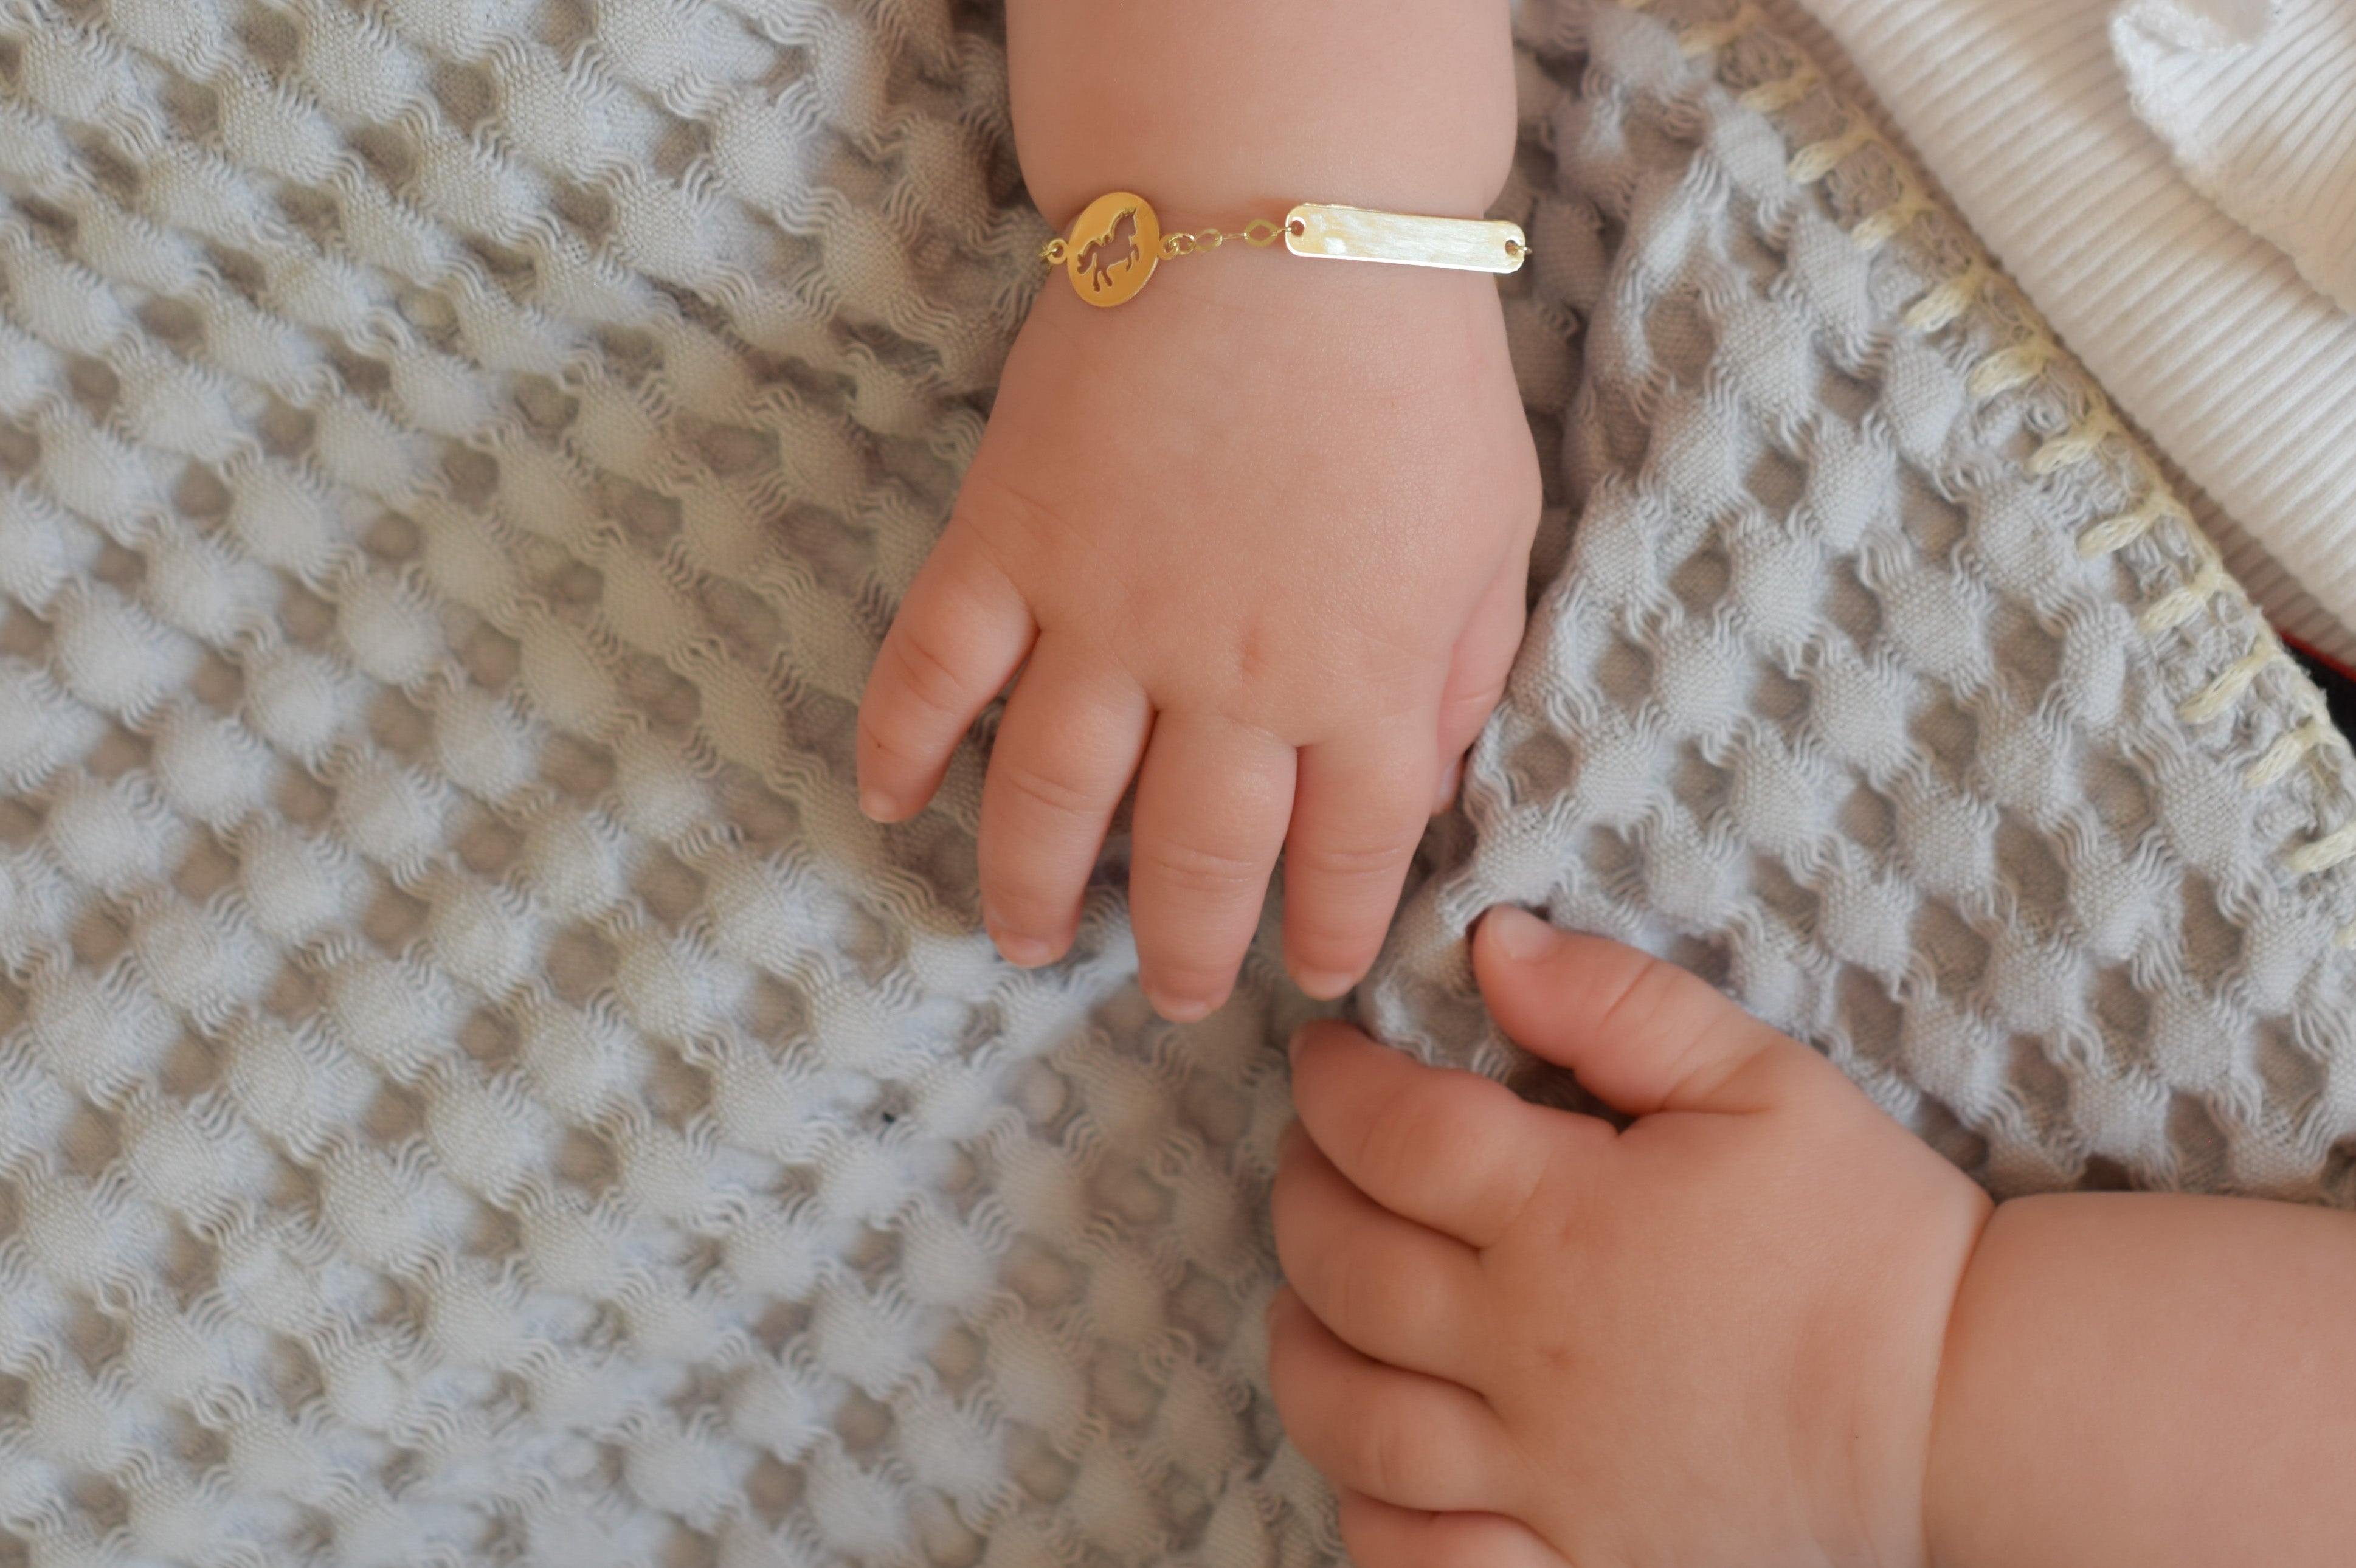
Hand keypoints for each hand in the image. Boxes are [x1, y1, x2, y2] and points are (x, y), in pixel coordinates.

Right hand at [856, 247, 1538, 1018]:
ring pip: (1053, 799)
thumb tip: (1420, 789)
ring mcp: (1102, 618)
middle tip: (1178, 994)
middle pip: (1196, 860)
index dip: (1327, 933)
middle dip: (1188, 949)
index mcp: (1360, 684)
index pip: (1346, 859)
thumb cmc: (1412, 373)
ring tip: (1027, 942)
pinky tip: (892, 804)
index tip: (1309, 973)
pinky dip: (903, 743)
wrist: (1287, 220)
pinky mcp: (1008, 544)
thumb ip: (1459, 677)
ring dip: (1034, 888)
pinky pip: (936, 669)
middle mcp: (1228, 682)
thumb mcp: (1494, 537)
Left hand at [1268, 906, 1993, 1565]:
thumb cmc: (1865, 1233)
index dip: (1334, 1082)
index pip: (1390, 1133)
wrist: (1964, 1406)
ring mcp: (1543, 1470)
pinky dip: (1368, 1509)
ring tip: (1311, 1295)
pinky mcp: (1575, 1558)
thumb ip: (1616, 1004)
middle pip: (1343, 1263)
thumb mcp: (1760, 1080)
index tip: (1328, 1056)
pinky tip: (1369, 1459)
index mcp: (1567, 1219)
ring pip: (1350, 1415)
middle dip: (1301, 1190)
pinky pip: (1420, 1556)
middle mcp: (1529, 1350)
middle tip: (1314, 1152)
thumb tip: (1492, 946)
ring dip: (1303, 1344)